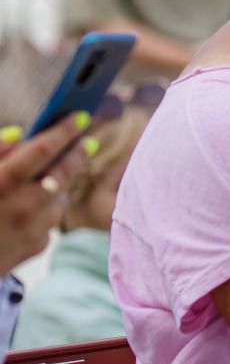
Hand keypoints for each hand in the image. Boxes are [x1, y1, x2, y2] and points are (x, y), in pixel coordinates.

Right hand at [0, 118, 87, 273]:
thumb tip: (17, 133)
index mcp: (1, 182)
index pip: (44, 149)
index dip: (65, 130)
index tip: (81, 117)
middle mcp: (22, 206)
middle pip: (63, 172)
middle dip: (76, 154)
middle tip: (86, 142)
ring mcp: (33, 228)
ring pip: (58, 198)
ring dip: (55, 187)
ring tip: (40, 181)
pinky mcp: (37, 246)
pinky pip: (48, 221)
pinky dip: (43, 212)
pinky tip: (26, 211)